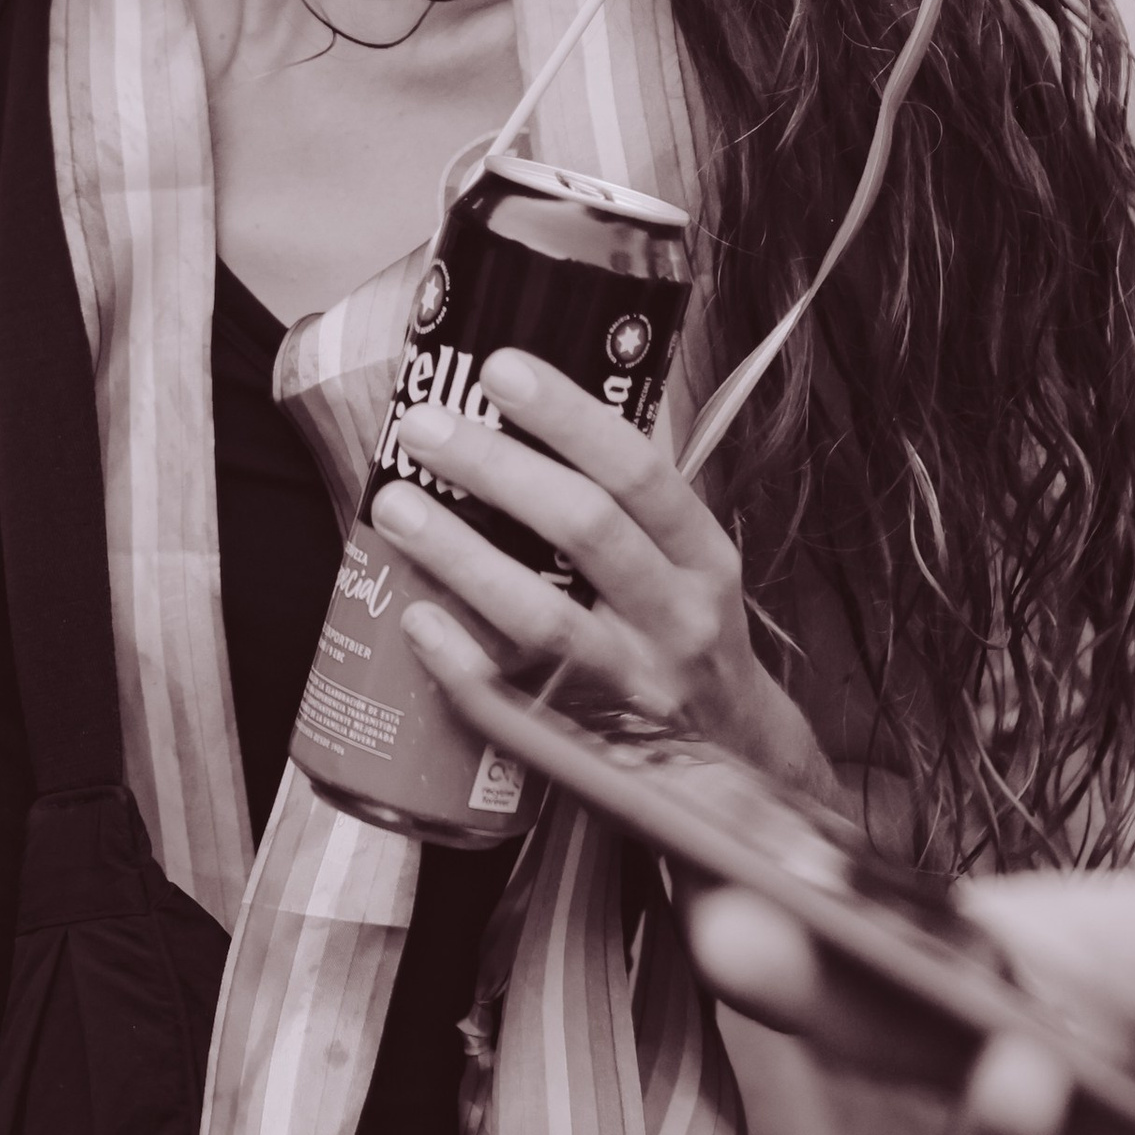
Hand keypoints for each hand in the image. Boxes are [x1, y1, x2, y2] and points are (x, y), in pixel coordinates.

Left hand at [379, 348, 834, 798]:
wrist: (738, 766)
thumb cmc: (688, 638)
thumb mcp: (689, 564)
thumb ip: (628, 501)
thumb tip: (532, 408)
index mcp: (702, 558)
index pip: (638, 472)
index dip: (568, 417)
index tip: (501, 369)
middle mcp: (677, 619)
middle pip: (586, 530)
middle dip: (498, 469)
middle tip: (425, 425)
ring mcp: (634, 686)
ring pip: (544, 618)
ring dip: (462, 556)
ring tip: (396, 506)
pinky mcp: (589, 744)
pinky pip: (513, 700)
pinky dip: (460, 659)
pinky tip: (414, 617)